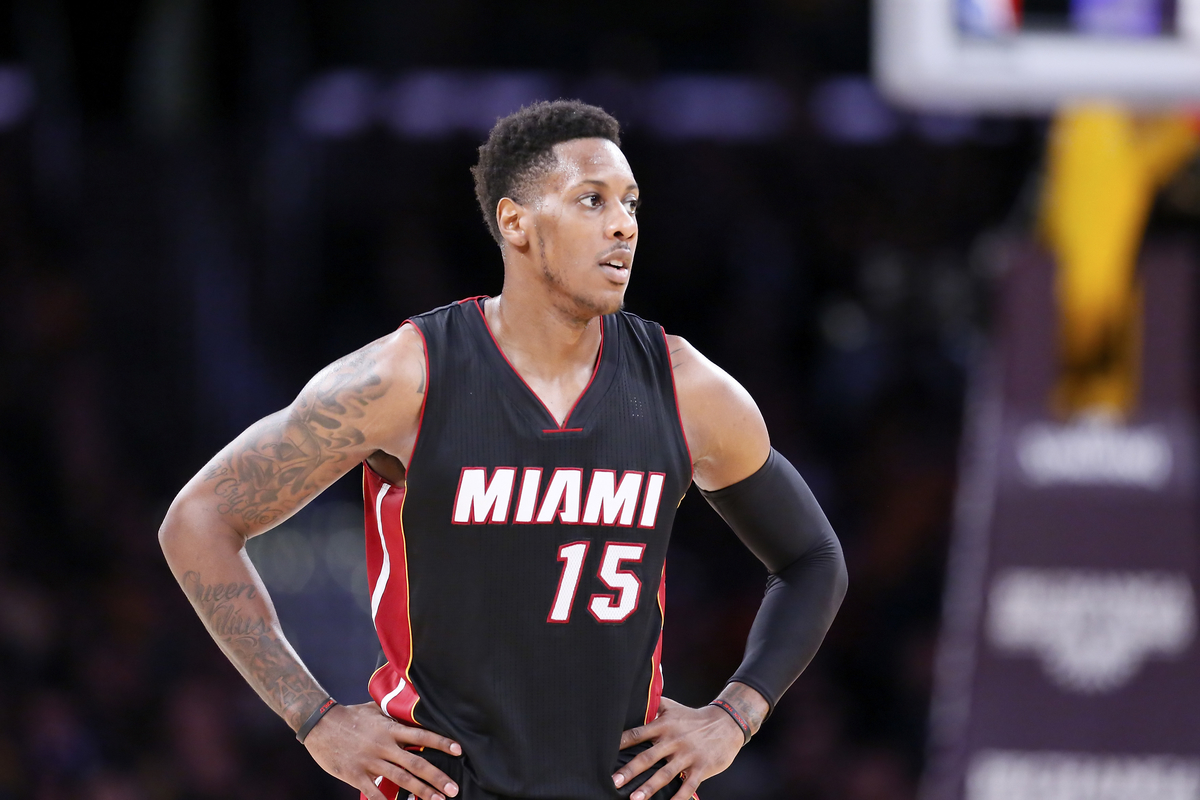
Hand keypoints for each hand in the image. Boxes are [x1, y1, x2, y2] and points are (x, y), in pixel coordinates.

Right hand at [303, 702, 461, 799]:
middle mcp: (383, 745)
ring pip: (401, 779)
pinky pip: (374, 793)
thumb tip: (413, 708)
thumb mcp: (375, 709)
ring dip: (421, 791)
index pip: (422, 735)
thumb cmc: (349, 715)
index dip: (441, 742)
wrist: (319, 724)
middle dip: (437, 776)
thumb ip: (394, 713)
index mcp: (390, 729)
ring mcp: (370, 761)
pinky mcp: (355, 774)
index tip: (458, 750)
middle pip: (416, 762)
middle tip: (454, 788)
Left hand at [611, 697, 743, 799]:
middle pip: (648, 757)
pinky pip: (688, 786)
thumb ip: (654, 705)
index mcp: (664, 725)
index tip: (604, 752)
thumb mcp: (673, 707)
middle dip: (630, 771)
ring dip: (649, 787)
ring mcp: (688, 755)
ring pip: (666, 774)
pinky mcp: (701, 768)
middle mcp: (674, 740)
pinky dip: (679, 798)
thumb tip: (634, 700)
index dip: (621, 742)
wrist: (726, 723)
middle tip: (614, 782)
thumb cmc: (694, 718)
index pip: (638, 733)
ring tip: (634, 799)